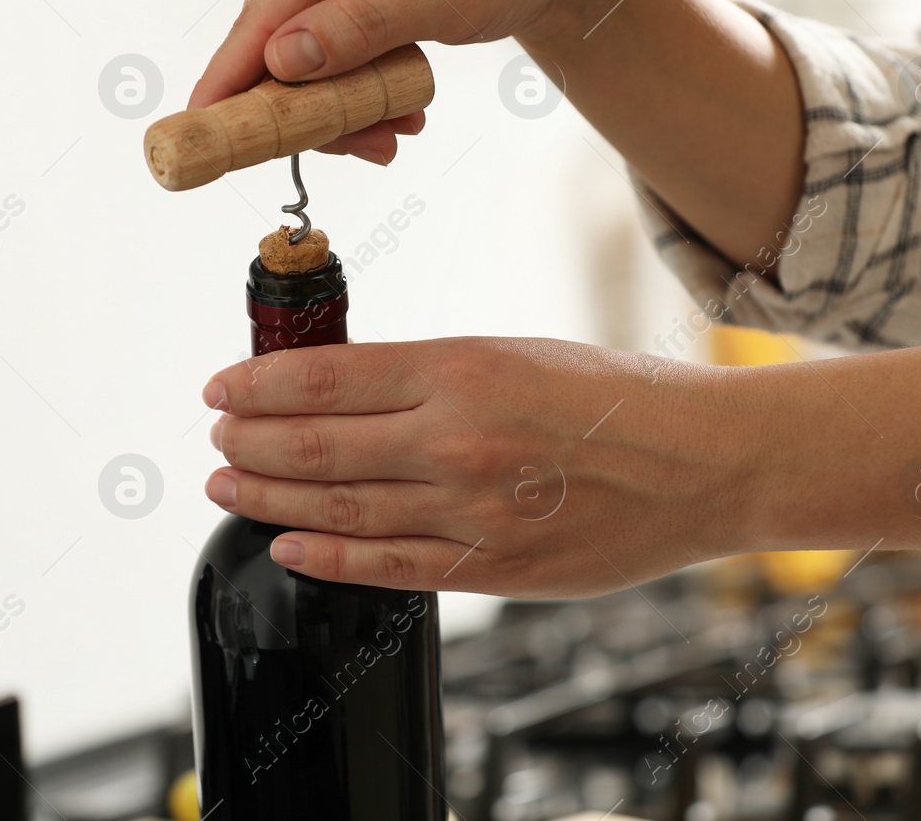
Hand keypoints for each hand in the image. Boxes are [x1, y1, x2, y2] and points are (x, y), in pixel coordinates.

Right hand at [188, 0, 610, 164]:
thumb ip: (365, 27)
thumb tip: (282, 58)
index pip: (268, 5)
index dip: (233, 71)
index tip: (201, 125)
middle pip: (271, 41)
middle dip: (312, 106)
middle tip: (378, 147)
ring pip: (289, 59)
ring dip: (338, 109)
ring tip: (400, 130)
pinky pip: (312, 57)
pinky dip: (346, 94)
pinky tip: (392, 112)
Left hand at [201, 337, 747, 597]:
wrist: (705, 463)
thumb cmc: (616, 398)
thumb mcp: (516, 352)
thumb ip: (431, 374)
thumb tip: (343, 388)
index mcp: (462, 368)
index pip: (326, 376)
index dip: (257, 383)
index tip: (220, 387)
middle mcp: (456, 437)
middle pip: (315, 442)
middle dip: (248, 439)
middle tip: (215, 435)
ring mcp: (472, 510)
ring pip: (338, 504)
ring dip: (267, 494)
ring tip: (226, 482)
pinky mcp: (492, 567)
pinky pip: (387, 565)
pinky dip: (325, 554)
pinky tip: (286, 541)